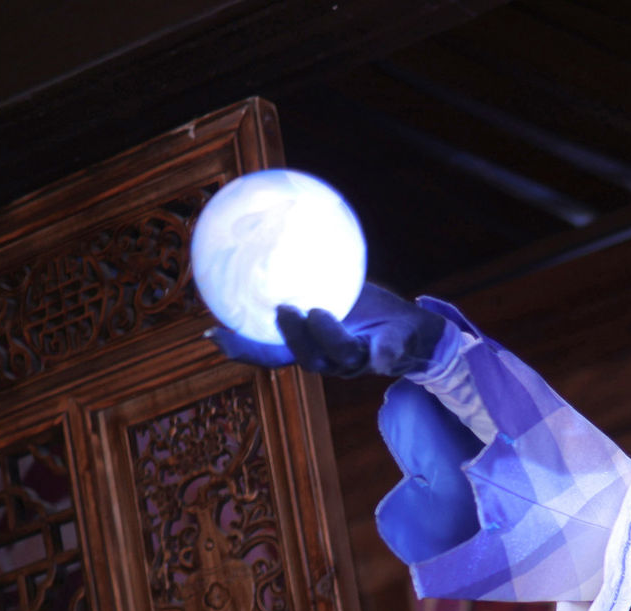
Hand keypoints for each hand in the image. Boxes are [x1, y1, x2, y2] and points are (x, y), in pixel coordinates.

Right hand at [208, 284, 449, 379]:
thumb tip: (267, 231)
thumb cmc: (367, 309)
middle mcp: (334, 360)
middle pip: (305, 358)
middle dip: (289, 339)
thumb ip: (304, 273)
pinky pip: (387, 355)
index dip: (243, 348)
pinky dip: (384, 354)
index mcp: (313, 346)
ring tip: (314, 311)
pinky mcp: (393, 355)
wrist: (417, 332)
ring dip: (324, 337)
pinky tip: (381, 352)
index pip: (272, 353)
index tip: (213, 334)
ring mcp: (363, 360)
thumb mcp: (334, 287)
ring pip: (340, 357)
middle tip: (280, 309)